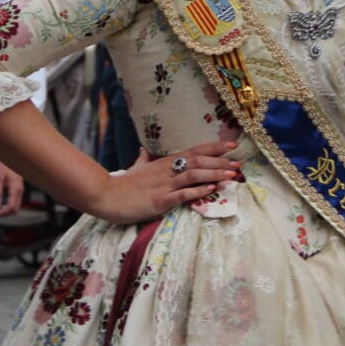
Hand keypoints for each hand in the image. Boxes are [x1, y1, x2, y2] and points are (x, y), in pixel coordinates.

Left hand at [0, 162, 25, 216]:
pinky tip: (2, 202)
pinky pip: (15, 201)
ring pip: (16, 206)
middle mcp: (20, 191)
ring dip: (7, 209)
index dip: (3, 213)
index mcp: (16, 189)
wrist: (14, 158)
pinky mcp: (19, 189)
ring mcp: (21, 191)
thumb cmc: (5, 166)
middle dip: (5, 213)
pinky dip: (9, 205)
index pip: (11, 207)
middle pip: (15, 209)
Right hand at [93, 140, 239, 223]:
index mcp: (164, 163)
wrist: (105, 196)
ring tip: (233, 176)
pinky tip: (212, 190)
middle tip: (239, 164)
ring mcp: (163, 185)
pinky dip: (199, 192)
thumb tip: (143, 150)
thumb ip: (142, 159)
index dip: (213, 147)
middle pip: (198, 161)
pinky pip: (183, 195)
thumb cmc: (122, 184)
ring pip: (193, 175)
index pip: (193, 150)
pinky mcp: (159, 200)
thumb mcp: (135, 168)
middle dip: (221, 162)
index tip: (232, 145)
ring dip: (215, 175)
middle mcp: (166, 170)